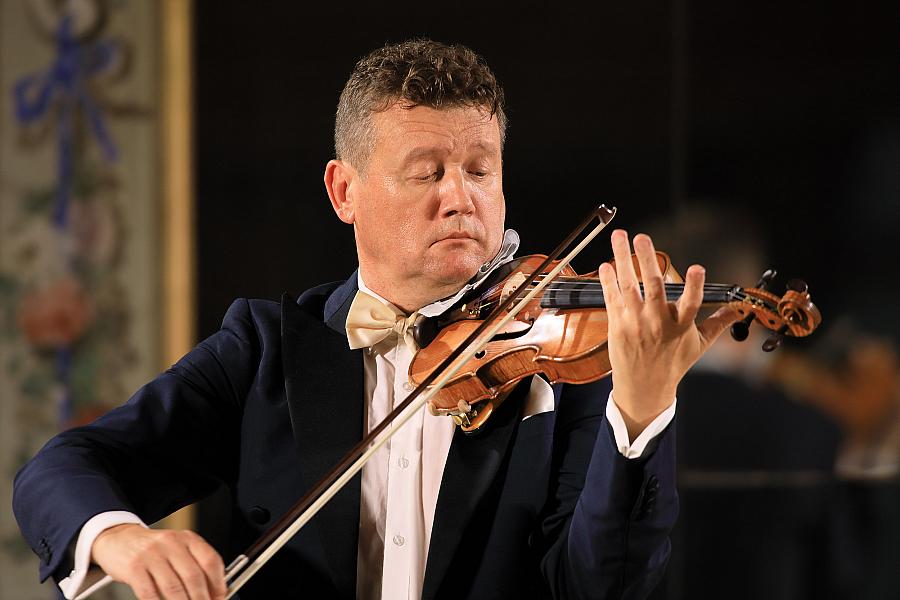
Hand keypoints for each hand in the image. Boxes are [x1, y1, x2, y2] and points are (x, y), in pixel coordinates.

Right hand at [92, 524, 225, 599]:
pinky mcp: (134, 567)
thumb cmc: (153, 549)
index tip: (220, 597)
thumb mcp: (178, 550)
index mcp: (187, 538)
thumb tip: (213, 592)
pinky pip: (150, 593)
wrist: (119, 539)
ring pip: (173, 588)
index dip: (218, 583)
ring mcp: (152, 554)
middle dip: (202, 599)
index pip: (210, 560)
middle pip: (193, 576)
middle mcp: (171, 543)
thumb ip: (194, 566)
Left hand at [597, 230, 738, 439]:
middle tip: (642, 237)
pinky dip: (608, 280)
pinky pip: (612, 298)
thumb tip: (739, 310)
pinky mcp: (617, 325)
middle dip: (647, 259)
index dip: (695, 286)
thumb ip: (718, 323)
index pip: (691, 304)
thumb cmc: (672, 365)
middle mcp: (657, 323)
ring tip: (619, 237)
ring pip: (628, 286)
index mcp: (680, 326)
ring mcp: (635, 323)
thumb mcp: (699, 346)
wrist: (644, 388)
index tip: (698, 268)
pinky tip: (606, 264)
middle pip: (653, 287)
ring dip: (622, 259)